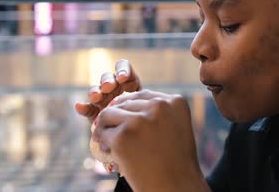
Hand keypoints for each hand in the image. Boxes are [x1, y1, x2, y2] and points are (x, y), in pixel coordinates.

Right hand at [74, 59, 141, 121]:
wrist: (136, 136)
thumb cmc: (144, 118)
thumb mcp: (144, 108)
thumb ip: (137, 101)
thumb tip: (131, 93)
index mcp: (128, 81)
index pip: (123, 66)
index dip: (122, 69)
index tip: (123, 78)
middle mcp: (113, 87)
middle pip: (107, 77)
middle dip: (107, 81)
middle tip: (108, 87)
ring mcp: (102, 98)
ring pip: (96, 90)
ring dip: (95, 91)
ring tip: (96, 97)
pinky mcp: (92, 110)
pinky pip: (86, 107)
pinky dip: (82, 107)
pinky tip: (80, 106)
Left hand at [93, 90, 209, 191]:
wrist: (176, 188)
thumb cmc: (176, 162)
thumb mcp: (176, 128)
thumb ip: (158, 113)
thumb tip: (124, 101)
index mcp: (175, 102)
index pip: (143, 96)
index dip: (132, 110)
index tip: (131, 125)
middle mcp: (159, 106)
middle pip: (125, 103)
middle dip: (117, 118)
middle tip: (117, 135)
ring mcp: (139, 120)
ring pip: (109, 114)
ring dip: (105, 128)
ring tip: (108, 142)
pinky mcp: (123, 136)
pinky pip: (103, 133)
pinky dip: (103, 143)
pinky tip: (110, 153)